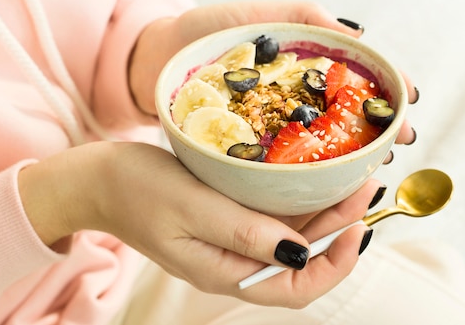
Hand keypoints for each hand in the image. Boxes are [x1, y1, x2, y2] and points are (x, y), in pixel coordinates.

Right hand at [18, 141, 380, 307]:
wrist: (99, 180)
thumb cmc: (137, 191)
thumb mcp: (192, 209)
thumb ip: (244, 233)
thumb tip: (301, 254)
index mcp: (225, 272)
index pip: (295, 287)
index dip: (336, 263)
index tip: (359, 225)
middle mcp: (235, 261)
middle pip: (302, 259)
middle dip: (341, 228)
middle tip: (366, 187)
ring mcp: (232, 239)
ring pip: (293, 237)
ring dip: (325, 212)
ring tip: (352, 180)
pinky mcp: (228, 217)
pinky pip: (273, 216)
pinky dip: (299, 199)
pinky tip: (314, 177)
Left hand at [129, 1, 417, 143]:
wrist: (153, 61)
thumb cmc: (203, 32)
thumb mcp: (256, 17)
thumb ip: (305, 17)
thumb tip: (358, 35)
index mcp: (301, 66)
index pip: (356, 78)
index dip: (385, 89)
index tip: (408, 99)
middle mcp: (295, 97)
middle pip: (348, 114)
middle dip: (379, 127)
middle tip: (401, 140)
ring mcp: (276, 124)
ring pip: (325, 141)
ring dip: (356, 152)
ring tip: (378, 162)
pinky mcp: (253, 147)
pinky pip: (290, 162)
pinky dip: (314, 170)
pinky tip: (334, 180)